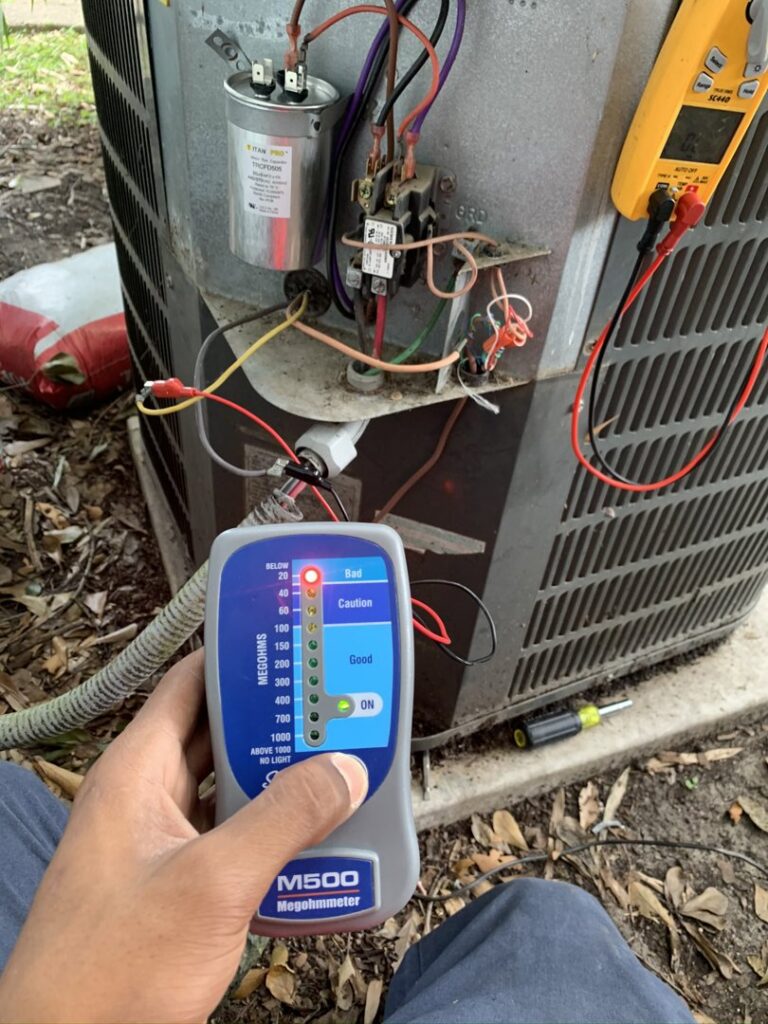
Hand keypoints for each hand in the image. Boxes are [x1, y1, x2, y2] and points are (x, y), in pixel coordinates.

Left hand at [0, 650, 367, 1023]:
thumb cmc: (110, 971)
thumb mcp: (212, 883)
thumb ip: (282, 820)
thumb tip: (342, 770)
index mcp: (137, 771)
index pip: (192, 683)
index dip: (242, 657)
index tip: (297, 644)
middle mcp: (145, 795)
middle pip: (218, 733)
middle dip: (277, 721)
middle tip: (336, 709)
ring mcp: (158, 839)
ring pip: (228, 786)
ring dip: (278, 780)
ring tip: (337, 769)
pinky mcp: (173, 879)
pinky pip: (229, 833)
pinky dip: (268, 828)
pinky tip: (311, 839)